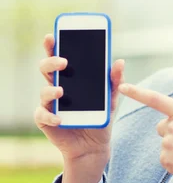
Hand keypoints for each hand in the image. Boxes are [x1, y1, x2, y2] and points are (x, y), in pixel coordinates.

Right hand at [34, 34, 125, 162]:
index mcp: (71, 78)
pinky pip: (42, 115)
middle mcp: (57, 87)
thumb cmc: (100, 118)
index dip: (53, 45)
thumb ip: (115, 81)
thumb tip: (120, 61)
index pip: (59, 57)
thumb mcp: (112, 99)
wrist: (95, 146)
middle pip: (47, 69)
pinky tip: (59, 118)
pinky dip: (49, 116)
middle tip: (64, 62)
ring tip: (61, 92)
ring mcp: (50, 104)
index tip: (53, 35)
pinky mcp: (46, 120)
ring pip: (44, 91)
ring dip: (51, 90)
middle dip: (52, 62)